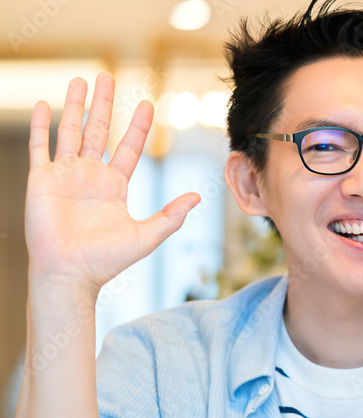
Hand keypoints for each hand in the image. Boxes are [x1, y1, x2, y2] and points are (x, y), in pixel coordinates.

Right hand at [25, 73, 199, 294]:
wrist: (71, 273)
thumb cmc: (107, 260)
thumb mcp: (147, 235)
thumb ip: (171, 215)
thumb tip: (198, 198)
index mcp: (114, 186)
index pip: (128, 147)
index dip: (136, 126)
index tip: (146, 104)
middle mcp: (90, 176)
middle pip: (98, 131)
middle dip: (104, 104)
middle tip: (108, 76)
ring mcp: (65, 176)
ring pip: (70, 131)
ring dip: (75, 105)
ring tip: (81, 80)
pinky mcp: (42, 180)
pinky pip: (40, 147)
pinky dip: (41, 126)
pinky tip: (45, 105)